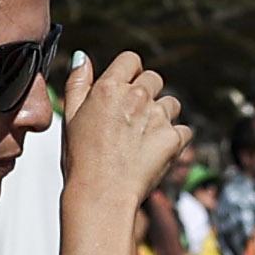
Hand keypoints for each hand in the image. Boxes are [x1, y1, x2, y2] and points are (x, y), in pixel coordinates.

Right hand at [60, 46, 189, 204]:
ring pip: (172, 103)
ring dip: (163, 115)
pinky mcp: (174, 138)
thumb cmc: (81, 162)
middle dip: (147, 93)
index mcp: (109, 88)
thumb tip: (83, 57)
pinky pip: (185, 130)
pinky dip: (176, 139)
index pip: (131, 60)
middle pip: (154, 79)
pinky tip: (158, 151)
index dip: (129, 74)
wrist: (101, 196)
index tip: (125, 90)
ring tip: (145, 138)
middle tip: (133, 119)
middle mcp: (136, 97)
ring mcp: (157, 117)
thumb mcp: (69, 118)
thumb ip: (78, 83)